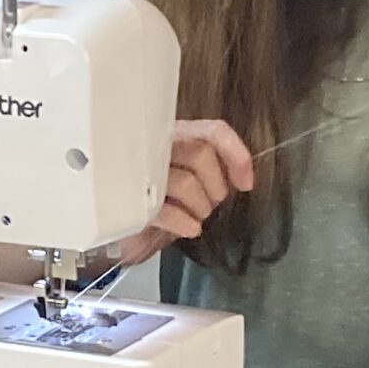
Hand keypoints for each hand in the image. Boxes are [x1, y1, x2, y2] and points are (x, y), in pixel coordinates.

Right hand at [116, 118, 255, 262]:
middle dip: (214, 188)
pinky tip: (186, 228)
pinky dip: (184, 223)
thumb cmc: (161, 205)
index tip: (245, 182)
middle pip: (201, 155)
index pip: (214, 131)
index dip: (236, 155)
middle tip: (205, 203)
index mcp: (176, 137)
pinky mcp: (128, 201)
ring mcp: (138, 171)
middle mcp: (157, 146)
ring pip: (187, 182)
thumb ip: (215, 170)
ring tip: (190, 215)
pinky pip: (167, 210)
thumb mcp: (194, 183)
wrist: (123, 236)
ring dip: (199, 208)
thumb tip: (242, 176)